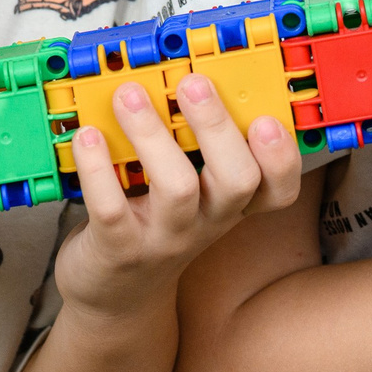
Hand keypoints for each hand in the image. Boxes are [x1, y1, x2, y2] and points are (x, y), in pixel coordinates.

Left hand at [55, 74, 304, 321]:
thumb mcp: (188, 196)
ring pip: (177, 188)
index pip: (278, 190)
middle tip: (194, 83)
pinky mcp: (119, 249)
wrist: (114, 295)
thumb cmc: (152, 225)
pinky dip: (98, 168)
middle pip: (236, 180)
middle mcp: (206, 223)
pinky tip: (88, 136)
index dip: (282, 158)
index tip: (267, 119)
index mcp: (229, 204)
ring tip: (129, 96)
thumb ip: (193, 149)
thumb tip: (177, 77)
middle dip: (218, 127)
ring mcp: (165, 239)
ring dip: (152, 135)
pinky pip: (112, 208)